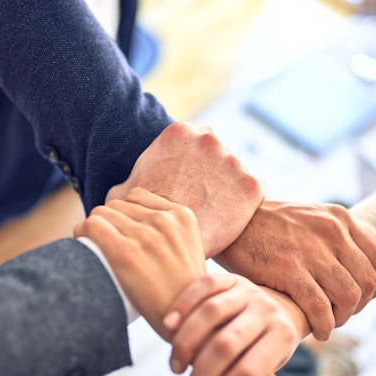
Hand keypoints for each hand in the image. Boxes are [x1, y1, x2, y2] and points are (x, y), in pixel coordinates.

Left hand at [74, 187, 205, 338]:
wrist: (187, 320)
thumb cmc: (184, 291)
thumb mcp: (189, 249)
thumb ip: (169, 230)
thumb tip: (134, 223)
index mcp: (183, 216)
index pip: (138, 196)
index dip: (127, 214)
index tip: (124, 232)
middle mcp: (165, 220)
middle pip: (118, 205)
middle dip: (110, 222)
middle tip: (109, 245)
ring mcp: (145, 235)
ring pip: (101, 213)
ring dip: (95, 228)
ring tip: (98, 248)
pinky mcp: (125, 251)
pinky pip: (91, 226)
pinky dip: (82, 233)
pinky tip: (85, 247)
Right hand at [106, 121, 264, 257]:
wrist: (170, 242)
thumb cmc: (144, 218)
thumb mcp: (124, 193)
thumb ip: (130, 181)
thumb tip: (121, 189)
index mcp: (179, 132)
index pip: (195, 142)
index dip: (194, 164)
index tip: (190, 182)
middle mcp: (210, 139)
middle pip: (218, 153)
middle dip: (213, 172)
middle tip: (203, 197)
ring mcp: (234, 160)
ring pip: (236, 172)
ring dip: (230, 186)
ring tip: (215, 210)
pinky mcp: (252, 184)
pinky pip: (254, 190)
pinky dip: (246, 202)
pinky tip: (230, 216)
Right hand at [163, 273, 301, 375]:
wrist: (279, 309)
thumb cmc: (264, 348)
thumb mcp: (259, 370)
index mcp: (283, 337)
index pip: (249, 373)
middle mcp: (268, 310)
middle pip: (227, 344)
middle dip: (203, 372)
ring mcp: (250, 290)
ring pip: (211, 312)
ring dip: (186, 342)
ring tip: (176, 365)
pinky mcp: (231, 278)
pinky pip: (204, 286)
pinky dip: (182, 305)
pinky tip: (168, 326)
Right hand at [214, 200, 375, 340]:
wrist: (231, 219)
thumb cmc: (268, 225)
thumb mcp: (309, 218)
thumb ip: (332, 237)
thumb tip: (351, 269)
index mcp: (339, 219)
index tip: (361, 298)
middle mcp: (332, 231)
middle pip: (368, 281)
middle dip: (359, 305)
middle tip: (341, 313)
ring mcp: (312, 250)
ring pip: (349, 297)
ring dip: (342, 318)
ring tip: (328, 323)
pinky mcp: (289, 268)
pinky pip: (320, 307)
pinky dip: (324, 325)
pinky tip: (317, 331)